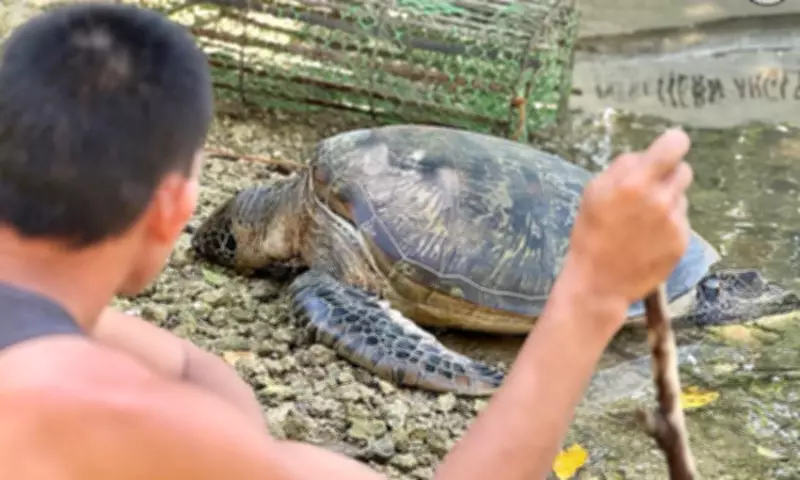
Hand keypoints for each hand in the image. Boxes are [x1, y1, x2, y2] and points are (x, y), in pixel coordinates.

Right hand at [563, 128, 693, 305]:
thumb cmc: (590, 235)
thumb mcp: (593, 193)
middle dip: (668, 175)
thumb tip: (645, 157)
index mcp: (635, 183)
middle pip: (684, 170)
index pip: (674, 145)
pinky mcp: (682, 242)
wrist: (599, 283)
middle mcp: (661, 200)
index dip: (672, 143)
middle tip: (649, 190)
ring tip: (642, 221)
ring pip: (681, 197)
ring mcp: (675, 223)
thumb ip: (621, 168)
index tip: (666, 149)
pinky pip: (681, 221)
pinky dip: (668, 225)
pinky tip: (647, 239)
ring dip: (667, 202)